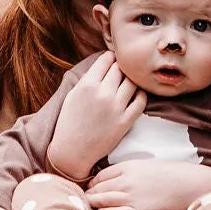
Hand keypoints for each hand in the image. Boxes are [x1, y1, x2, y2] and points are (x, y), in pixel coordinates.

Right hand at [46, 54, 147, 181]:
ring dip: (131, 79)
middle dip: (121, 67)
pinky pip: (141, 101)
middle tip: (121, 70)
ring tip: (128, 82)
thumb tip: (104, 65)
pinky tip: (136, 95)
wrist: (73, 152)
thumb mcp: (73, 95)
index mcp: (87, 85)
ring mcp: (116, 108)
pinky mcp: (125, 122)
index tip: (112, 60)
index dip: (110, 57)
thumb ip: (88, 79)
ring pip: (132, 82)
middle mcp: (103, 94)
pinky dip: (141, 94)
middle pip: (120, 69)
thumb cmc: (69, 122)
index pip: (106, 59)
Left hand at [87, 160, 210, 209]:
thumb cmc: (167, 173)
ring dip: (95, 206)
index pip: (99, 177)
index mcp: (126, 167)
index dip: (92, 184)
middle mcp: (125, 181)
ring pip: (101, 203)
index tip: (90, 188)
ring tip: (94, 209)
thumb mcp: (143, 165)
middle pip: (97, 190)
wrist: (185, 184)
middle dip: (90, 196)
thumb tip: (110, 177)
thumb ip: (126, 171)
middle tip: (87, 201)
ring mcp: (130, 197)